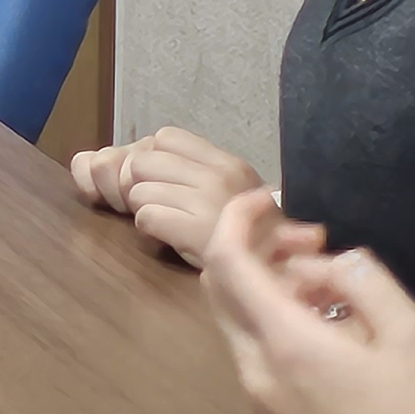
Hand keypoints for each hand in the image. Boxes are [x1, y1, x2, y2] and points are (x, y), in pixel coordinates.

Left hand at [66, 125, 263, 264]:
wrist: (282, 276)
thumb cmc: (251, 237)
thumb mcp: (230, 191)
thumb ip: (190, 171)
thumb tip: (132, 160)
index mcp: (226, 161)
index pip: (165, 137)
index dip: (150, 159)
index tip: (158, 182)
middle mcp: (218, 175)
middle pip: (142, 161)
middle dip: (137, 185)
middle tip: (152, 207)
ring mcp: (209, 201)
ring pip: (139, 190)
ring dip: (142, 209)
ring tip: (165, 224)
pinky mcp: (198, 231)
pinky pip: (146, 217)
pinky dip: (148, 230)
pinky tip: (167, 238)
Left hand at [203, 192, 414, 413]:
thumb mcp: (411, 335)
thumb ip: (359, 279)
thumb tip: (319, 264)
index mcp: (283, 345)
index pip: (225, 261)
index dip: (237, 218)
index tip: (272, 199)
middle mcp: (255, 374)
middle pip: (223, 292)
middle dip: (258, 253)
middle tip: (316, 245)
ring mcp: (260, 408)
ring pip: (242, 328)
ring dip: (273, 294)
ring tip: (338, 292)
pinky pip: (261, 363)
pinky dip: (281, 331)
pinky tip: (337, 340)